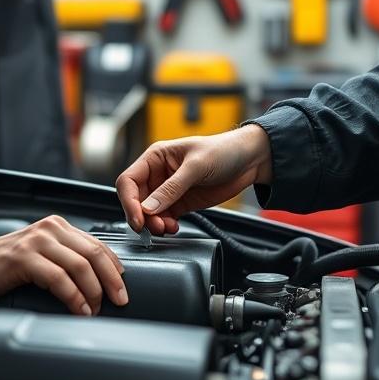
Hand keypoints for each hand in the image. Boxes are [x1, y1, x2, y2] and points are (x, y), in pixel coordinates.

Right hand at [0, 216, 126, 315]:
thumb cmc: (8, 265)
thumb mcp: (43, 256)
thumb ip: (67, 259)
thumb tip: (100, 281)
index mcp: (59, 227)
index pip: (98, 245)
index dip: (115, 267)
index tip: (123, 287)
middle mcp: (50, 229)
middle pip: (94, 254)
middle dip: (111, 280)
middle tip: (120, 300)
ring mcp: (36, 242)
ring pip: (79, 266)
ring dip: (93, 292)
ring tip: (95, 310)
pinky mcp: (23, 258)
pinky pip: (58, 278)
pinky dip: (73, 296)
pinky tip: (78, 309)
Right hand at [116, 124, 272, 234]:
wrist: (249, 160)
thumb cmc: (223, 151)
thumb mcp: (196, 166)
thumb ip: (172, 188)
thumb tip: (148, 208)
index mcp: (155, 158)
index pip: (129, 181)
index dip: (129, 201)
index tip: (138, 218)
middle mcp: (158, 174)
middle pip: (136, 200)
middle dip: (142, 216)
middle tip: (155, 227)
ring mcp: (169, 191)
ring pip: (149, 213)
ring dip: (154, 224)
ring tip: (167, 228)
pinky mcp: (181, 203)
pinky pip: (164, 218)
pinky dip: (165, 226)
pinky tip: (174, 227)